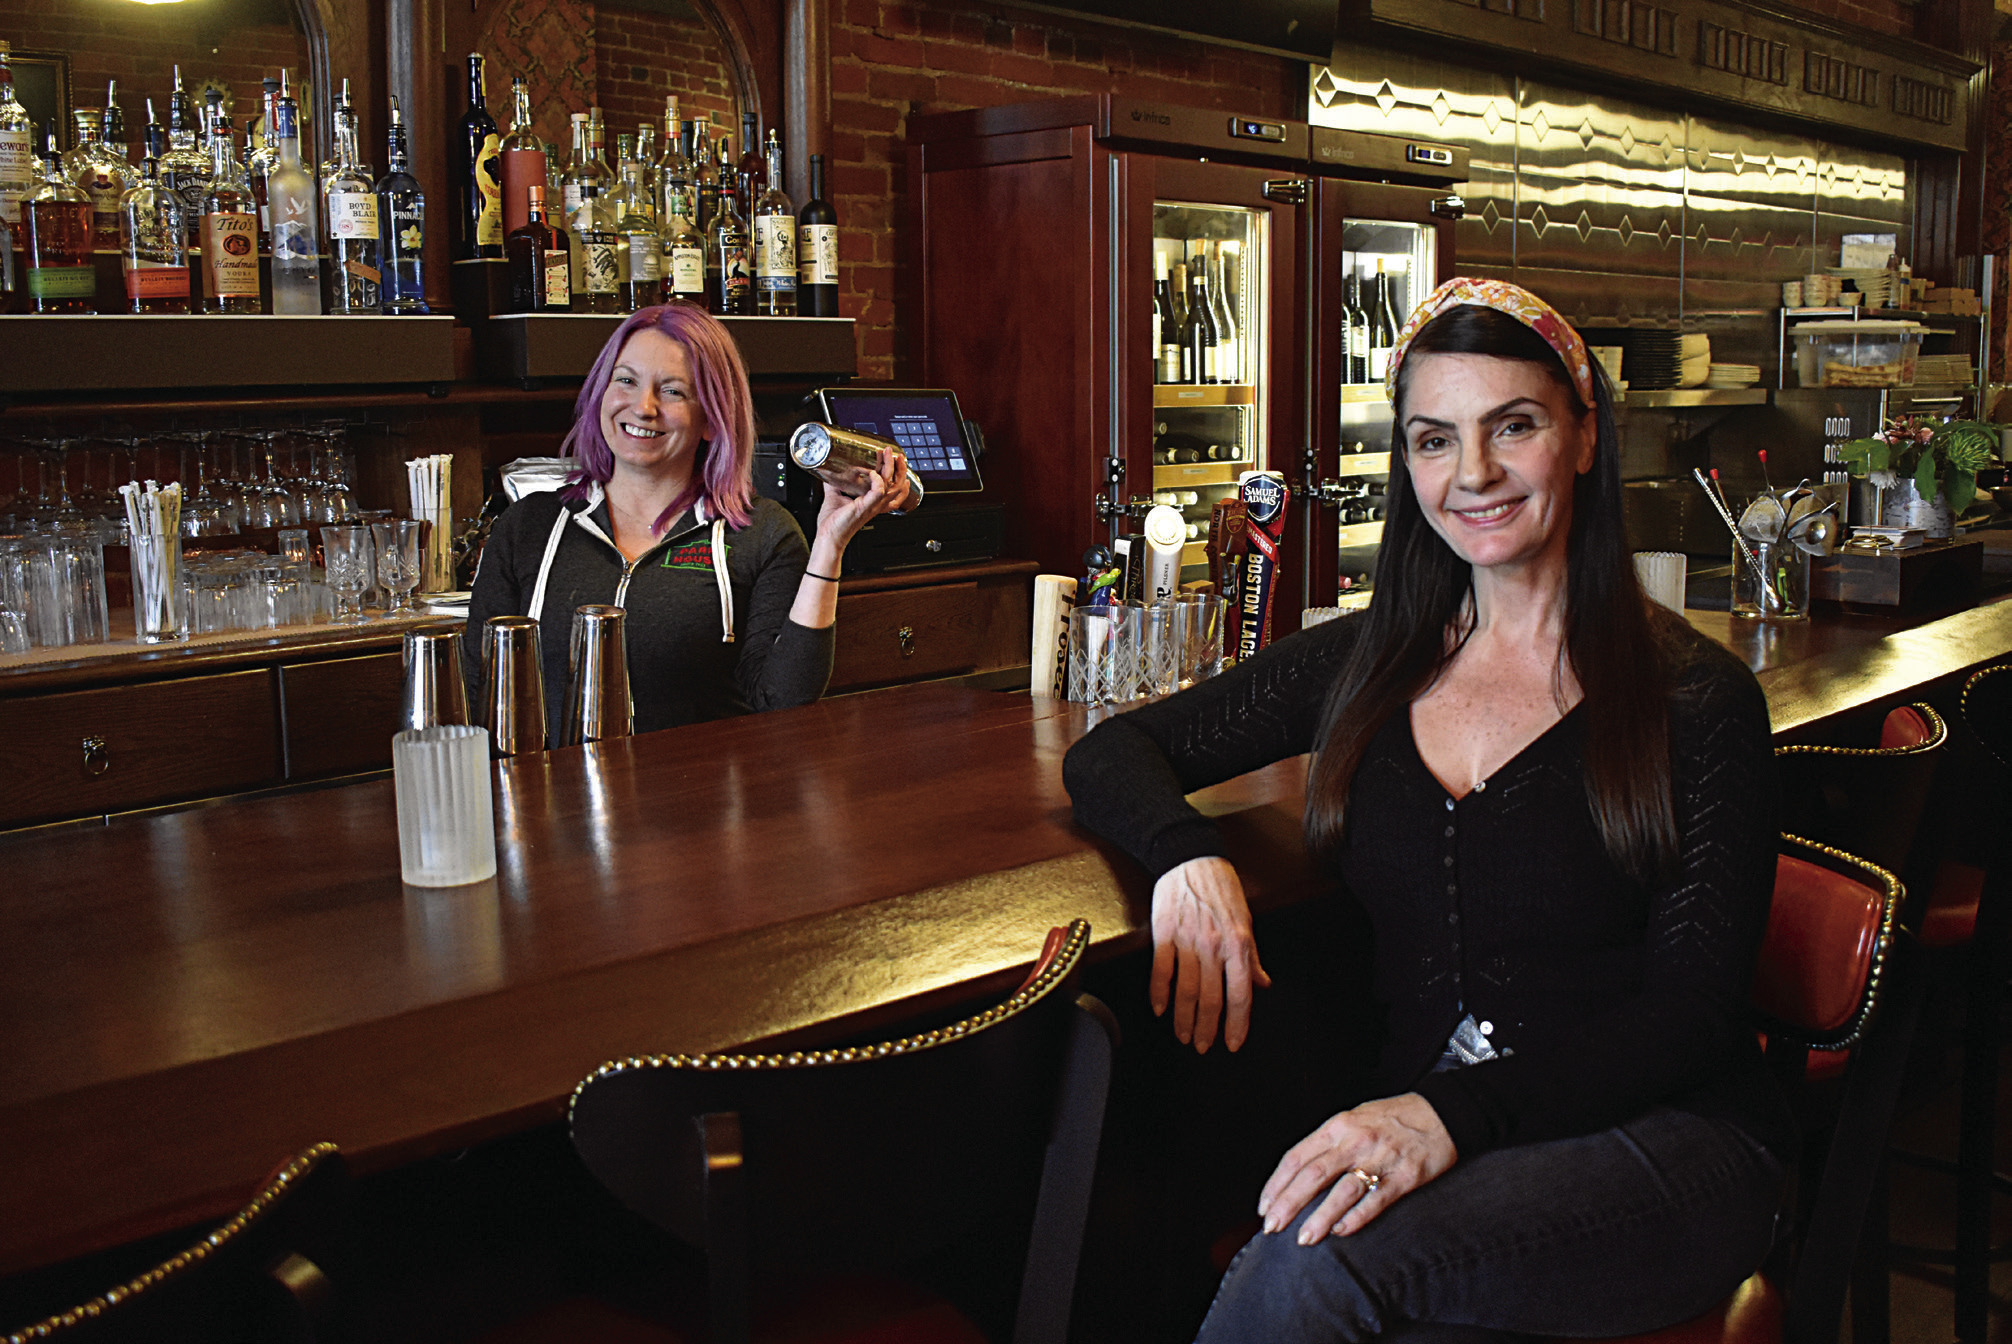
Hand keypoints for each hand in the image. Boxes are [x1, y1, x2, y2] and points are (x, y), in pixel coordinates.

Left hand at [813, 447, 910, 552]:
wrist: (828, 536)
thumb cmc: (833, 523)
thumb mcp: (835, 496)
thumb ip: (834, 482)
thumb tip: (829, 469)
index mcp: (872, 502)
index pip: (892, 488)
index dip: (897, 475)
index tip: (894, 461)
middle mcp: (876, 504)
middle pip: (897, 486)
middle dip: (900, 469)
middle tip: (897, 455)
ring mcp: (872, 506)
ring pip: (891, 487)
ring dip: (892, 469)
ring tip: (889, 455)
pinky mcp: (865, 507)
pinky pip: (878, 492)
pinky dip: (877, 480)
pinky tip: (872, 473)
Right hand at [1150, 856, 1270, 1052]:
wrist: (1189, 857)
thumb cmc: (1219, 885)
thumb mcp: (1245, 918)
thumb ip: (1252, 954)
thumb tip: (1261, 982)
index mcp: (1238, 942)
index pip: (1240, 993)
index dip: (1237, 1023)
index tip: (1232, 1042)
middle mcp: (1213, 945)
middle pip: (1210, 998)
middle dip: (1207, 1028)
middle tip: (1203, 1046)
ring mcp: (1187, 940)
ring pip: (1185, 990)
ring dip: (1184, 1018)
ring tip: (1183, 1035)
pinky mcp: (1164, 933)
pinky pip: (1161, 971)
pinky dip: (1160, 993)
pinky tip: (1161, 1009)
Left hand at [1257, 1093, 1456, 1243]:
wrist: (1441, 1113)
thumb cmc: (1391, 1118)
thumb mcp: (1353, 1119)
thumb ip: (1327, 1144)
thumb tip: (1298, 1175)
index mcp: (1337, 1126)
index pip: (1297, 1157)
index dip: (1277, 1183)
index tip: (1264, 1206)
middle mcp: (1355, 1141)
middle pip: (1313, 1175)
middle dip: (1288, 1203)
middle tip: (1272, 1228)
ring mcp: (1380, 1159)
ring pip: (1342, 1191)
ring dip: (1319, 1217)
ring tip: (1303, 1239)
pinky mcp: (1405, 1177)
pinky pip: (1375, 1200)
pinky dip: (1356, 1218)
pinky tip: (1341, 1232)